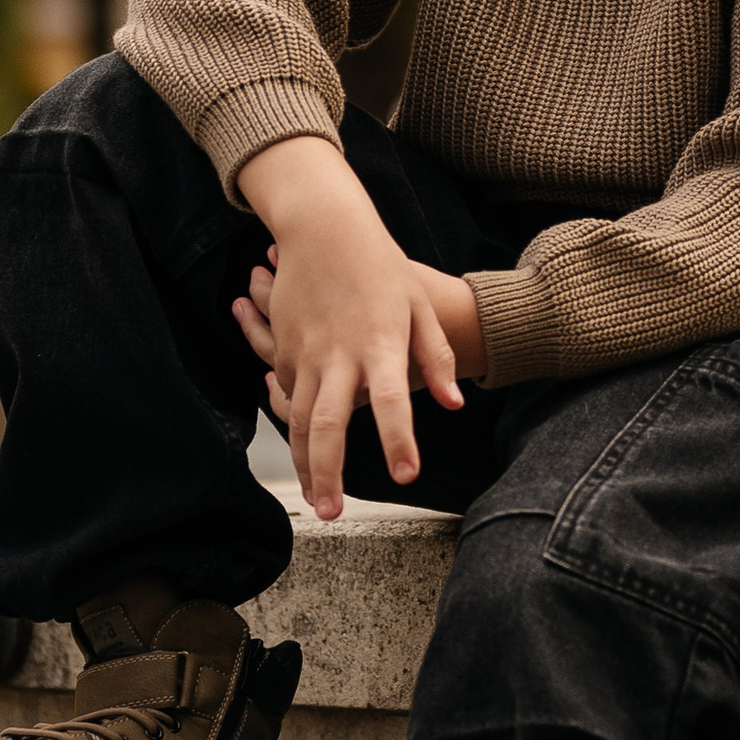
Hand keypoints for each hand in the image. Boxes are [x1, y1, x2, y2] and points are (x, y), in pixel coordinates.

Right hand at [231, 137, 475, 518]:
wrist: (323, 225)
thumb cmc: (381, 266)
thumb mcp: (420, 305)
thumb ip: (435, 357)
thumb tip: (455, 405)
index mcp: (381, 343)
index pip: (391, 400)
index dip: (397, 439)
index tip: (406, 475)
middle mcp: (340, 353)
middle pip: (327, 423)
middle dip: (327, 473)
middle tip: (333, 513)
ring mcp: (306, 352)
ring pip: (298, 419)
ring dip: (304, 463)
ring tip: (318, 500)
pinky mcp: (285, 348)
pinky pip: (286, 395)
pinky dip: (293, 428)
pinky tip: (303, 454)